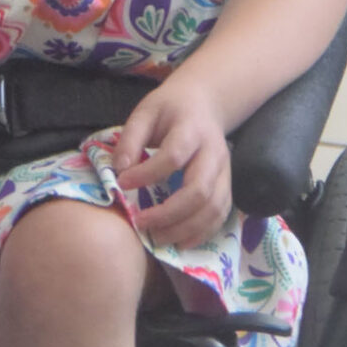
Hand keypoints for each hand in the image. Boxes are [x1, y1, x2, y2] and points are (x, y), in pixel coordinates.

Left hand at [113, 73, 232, 247]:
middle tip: (140, 223)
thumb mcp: (145, 111)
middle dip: (168, 213)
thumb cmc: (170, 109)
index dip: (147, 174)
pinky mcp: (227, 185)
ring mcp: (225, 171)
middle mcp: (214, 153)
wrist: (205, 104)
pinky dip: (202, 232)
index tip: (121, 184)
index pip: (173, 156)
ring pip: (213, 207)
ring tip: (157, 238)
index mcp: (192, 129)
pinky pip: (220, 214)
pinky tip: (180, 242)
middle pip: (199, 190)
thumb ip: (131, 138)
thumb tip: (118, 170)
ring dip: (186, 229)